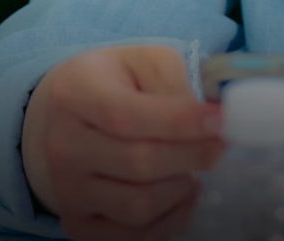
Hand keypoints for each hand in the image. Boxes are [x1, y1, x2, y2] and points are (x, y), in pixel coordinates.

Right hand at [21, 45, 223, 240]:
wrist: (67, 115)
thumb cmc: (119, 80)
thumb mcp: (146, 60)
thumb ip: (175, 82)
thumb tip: (209, 119)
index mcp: (76, 93)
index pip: (127, 116)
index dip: (182, 122)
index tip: (221, 120)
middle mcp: (62, 146)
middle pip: (140, 163)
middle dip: (194, 153)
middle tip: (221, 141)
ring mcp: (66, 191)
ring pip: (139, 205)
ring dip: (183, 187)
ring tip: (197, 163)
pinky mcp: (77, 224)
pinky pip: (132, 236)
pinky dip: (171, 219)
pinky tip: (184, 190)